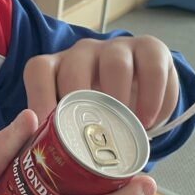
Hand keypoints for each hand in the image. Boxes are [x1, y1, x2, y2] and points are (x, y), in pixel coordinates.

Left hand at [23, 36, 179, 127]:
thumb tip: (39, 146)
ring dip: (122, 101)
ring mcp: (116, 48)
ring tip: (130, 129)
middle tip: (94, 133)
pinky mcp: (149, 49)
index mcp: (56, 68)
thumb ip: (53, 134)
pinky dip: (155, 98)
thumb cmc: (97, 113)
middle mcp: (83, 53)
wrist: (138, 92)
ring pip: (116, 64)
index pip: (39, 70)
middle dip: (84, 103)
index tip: (47, 125)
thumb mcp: (71, 122)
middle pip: (76, 68)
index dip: (39, 96)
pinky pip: (154, 68)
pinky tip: (151, 121)